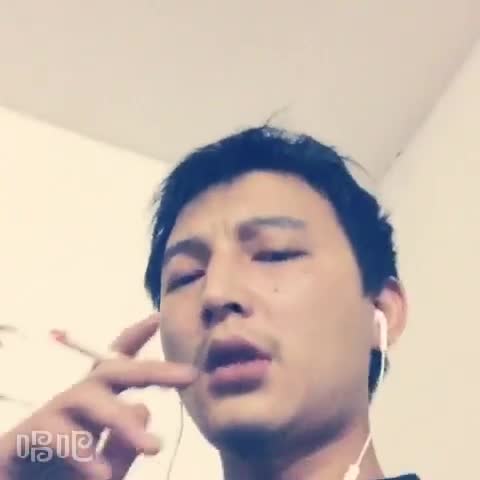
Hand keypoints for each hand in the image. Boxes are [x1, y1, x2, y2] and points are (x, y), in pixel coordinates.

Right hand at [0, 314, 196, 479]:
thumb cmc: (63, 478)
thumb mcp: (104, 467)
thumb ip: (123, 443)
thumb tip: (145, 408)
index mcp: (96, 403)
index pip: (117, 364)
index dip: (135, 337)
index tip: (158, 317)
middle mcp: (77, 400)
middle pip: (113, 370)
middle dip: (153, 370)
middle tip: (189, 376)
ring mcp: (52, 414)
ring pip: (89, 399)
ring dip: (121, 422)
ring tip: (153, 448)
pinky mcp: (28, 436)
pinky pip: (58, 435)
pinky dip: (82, 454)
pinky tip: (101, 475)